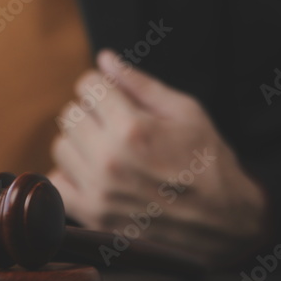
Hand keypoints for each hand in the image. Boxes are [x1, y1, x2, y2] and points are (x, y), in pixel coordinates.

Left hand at [49, 50, 269, 269]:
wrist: (224, 223)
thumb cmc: (208, 161)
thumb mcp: (186, 112)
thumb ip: (140, 84)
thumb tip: (104, 58)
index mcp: (133, 128)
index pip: (88, 86)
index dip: (103, 87)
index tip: (116, 98)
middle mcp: (109, 160)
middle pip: (70, 114)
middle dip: (91, 113)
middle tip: (116, 125)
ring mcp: (98, 191)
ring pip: (61, 147)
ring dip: (80, 144)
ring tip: (108, 151)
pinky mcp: (93, 216)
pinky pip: (56, 184)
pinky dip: (70, 176)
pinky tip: (94, 174)